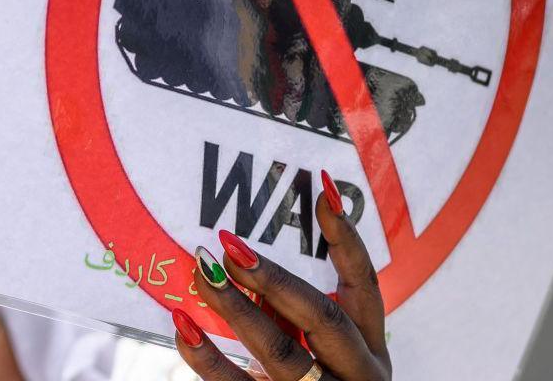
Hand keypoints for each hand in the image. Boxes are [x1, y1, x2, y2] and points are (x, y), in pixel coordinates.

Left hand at [171, 171, 389, 380]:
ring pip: (282, 352)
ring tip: (200, 270)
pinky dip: (207, 357)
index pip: (366, 287)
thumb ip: (297, 316)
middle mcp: (358, 375)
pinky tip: (182, 325)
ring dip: (236, 307)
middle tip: (229, 243)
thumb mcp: (326, 357)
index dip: (348, 239)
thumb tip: (239, 259)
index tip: (324, 191)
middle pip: (323, 318)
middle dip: (275, 277)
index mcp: (371, 351)